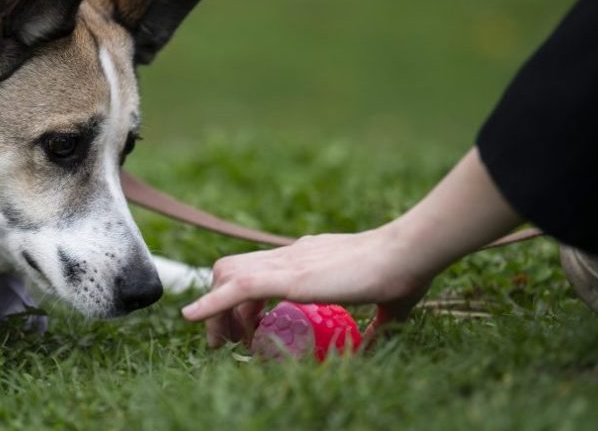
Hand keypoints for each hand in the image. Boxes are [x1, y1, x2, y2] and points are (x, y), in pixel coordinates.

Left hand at [181, 148, 522, 347]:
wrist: (405, 253)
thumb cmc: (402, 273)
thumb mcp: (384, 305)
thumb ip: (375, 324)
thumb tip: (371, 344)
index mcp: (306, 257)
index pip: (259, 271)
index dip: (245, 301)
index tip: (251, 331)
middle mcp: (287, 255)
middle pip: (232, 271)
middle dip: (222, 307)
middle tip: (231, 342)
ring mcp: (285, 262)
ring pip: (227, 276)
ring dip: (216, 310)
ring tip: (223, 343)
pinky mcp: (286, 276)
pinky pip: (236, 287)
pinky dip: (210, 302)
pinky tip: (192, 317)